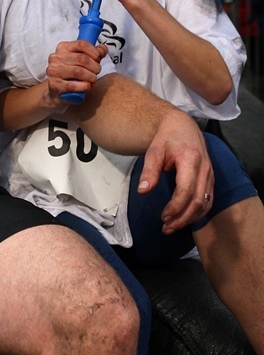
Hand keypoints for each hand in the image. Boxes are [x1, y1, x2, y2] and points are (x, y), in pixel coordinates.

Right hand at [46, 39, 108, 104]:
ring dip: (91, 77)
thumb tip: (103, 48)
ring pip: (78, 72)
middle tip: (97, 71)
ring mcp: (53, 71)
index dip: (94, 52)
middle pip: (82, 59)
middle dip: (95, 66)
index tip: (98, 58)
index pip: (82, 44)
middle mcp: (55, 58)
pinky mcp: (54, 85)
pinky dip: (84, 86)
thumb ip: (94, 53)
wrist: (58, 92)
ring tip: (93, 79)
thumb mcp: (82, 60)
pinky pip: (73, 85)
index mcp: (62, 47)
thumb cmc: (71, 73)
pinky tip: (88, 86)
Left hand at [136, 110, 213, 232]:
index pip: (186, 190)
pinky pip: (208, 200)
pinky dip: (198, 213)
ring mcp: (210, 174)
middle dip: (182, 218)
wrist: (183, 126)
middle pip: (198, 201)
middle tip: (166, 228)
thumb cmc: (167, 138)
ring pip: (206, 203)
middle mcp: (205, 168)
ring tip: (172, 227)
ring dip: (190, 218)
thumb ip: (149, 171)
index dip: (176, 207)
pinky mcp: (211, 178)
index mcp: (191, 159)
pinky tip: (184, 219)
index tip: (163, 217)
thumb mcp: (153, 151)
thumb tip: (143, 191)